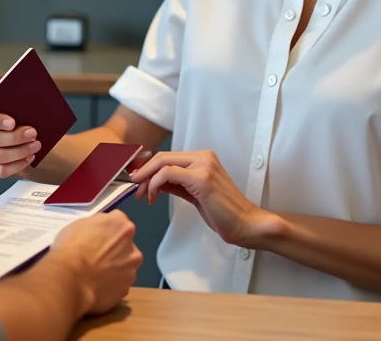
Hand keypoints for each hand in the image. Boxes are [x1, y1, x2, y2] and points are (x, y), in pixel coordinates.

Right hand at [0, 105, 41, 177]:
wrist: (18, 135)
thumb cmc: (16, 119)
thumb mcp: (15, 110)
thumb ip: (17, 110)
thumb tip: (29, 114)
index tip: (13, 123)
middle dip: (15, 137)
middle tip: (32, 134)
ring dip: (20, 151)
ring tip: (35, 146)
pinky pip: (2, 170)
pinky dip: (18, 165)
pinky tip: (29, 157)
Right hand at [50, 211, 142, 314]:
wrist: (69, 279)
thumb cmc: (71, 248)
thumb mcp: (80, 225)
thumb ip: (96, 226)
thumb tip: (98, 232)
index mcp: (122, 226)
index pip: (118, 221)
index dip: (106, 229)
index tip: (96, 236)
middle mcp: (133, 248)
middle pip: (126, 246)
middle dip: (115, 249)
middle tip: (96, 256)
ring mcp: (131, 271)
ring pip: (125, 267)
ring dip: (115, 269)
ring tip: (95, 274)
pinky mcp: (125, 290)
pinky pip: (119, 285)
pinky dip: (110, 285)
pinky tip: (95, 286)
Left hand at [129, 150, 277, 248]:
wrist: (246, 224)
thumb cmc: (224, 213)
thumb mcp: (194, 194)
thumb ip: (176, 184)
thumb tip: (154, 181)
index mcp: (204, 158)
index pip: (168, 156)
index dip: (148, 166)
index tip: (136, 178)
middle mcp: (204, 157)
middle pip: (162, 157)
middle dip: (143, 172)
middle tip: (134, 187)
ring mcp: (204, 165)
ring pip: (162, 162)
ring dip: (146, 179)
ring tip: (142, 195)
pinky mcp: (202, 178)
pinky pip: (168, 174)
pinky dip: (154, 184)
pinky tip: (153, 197)